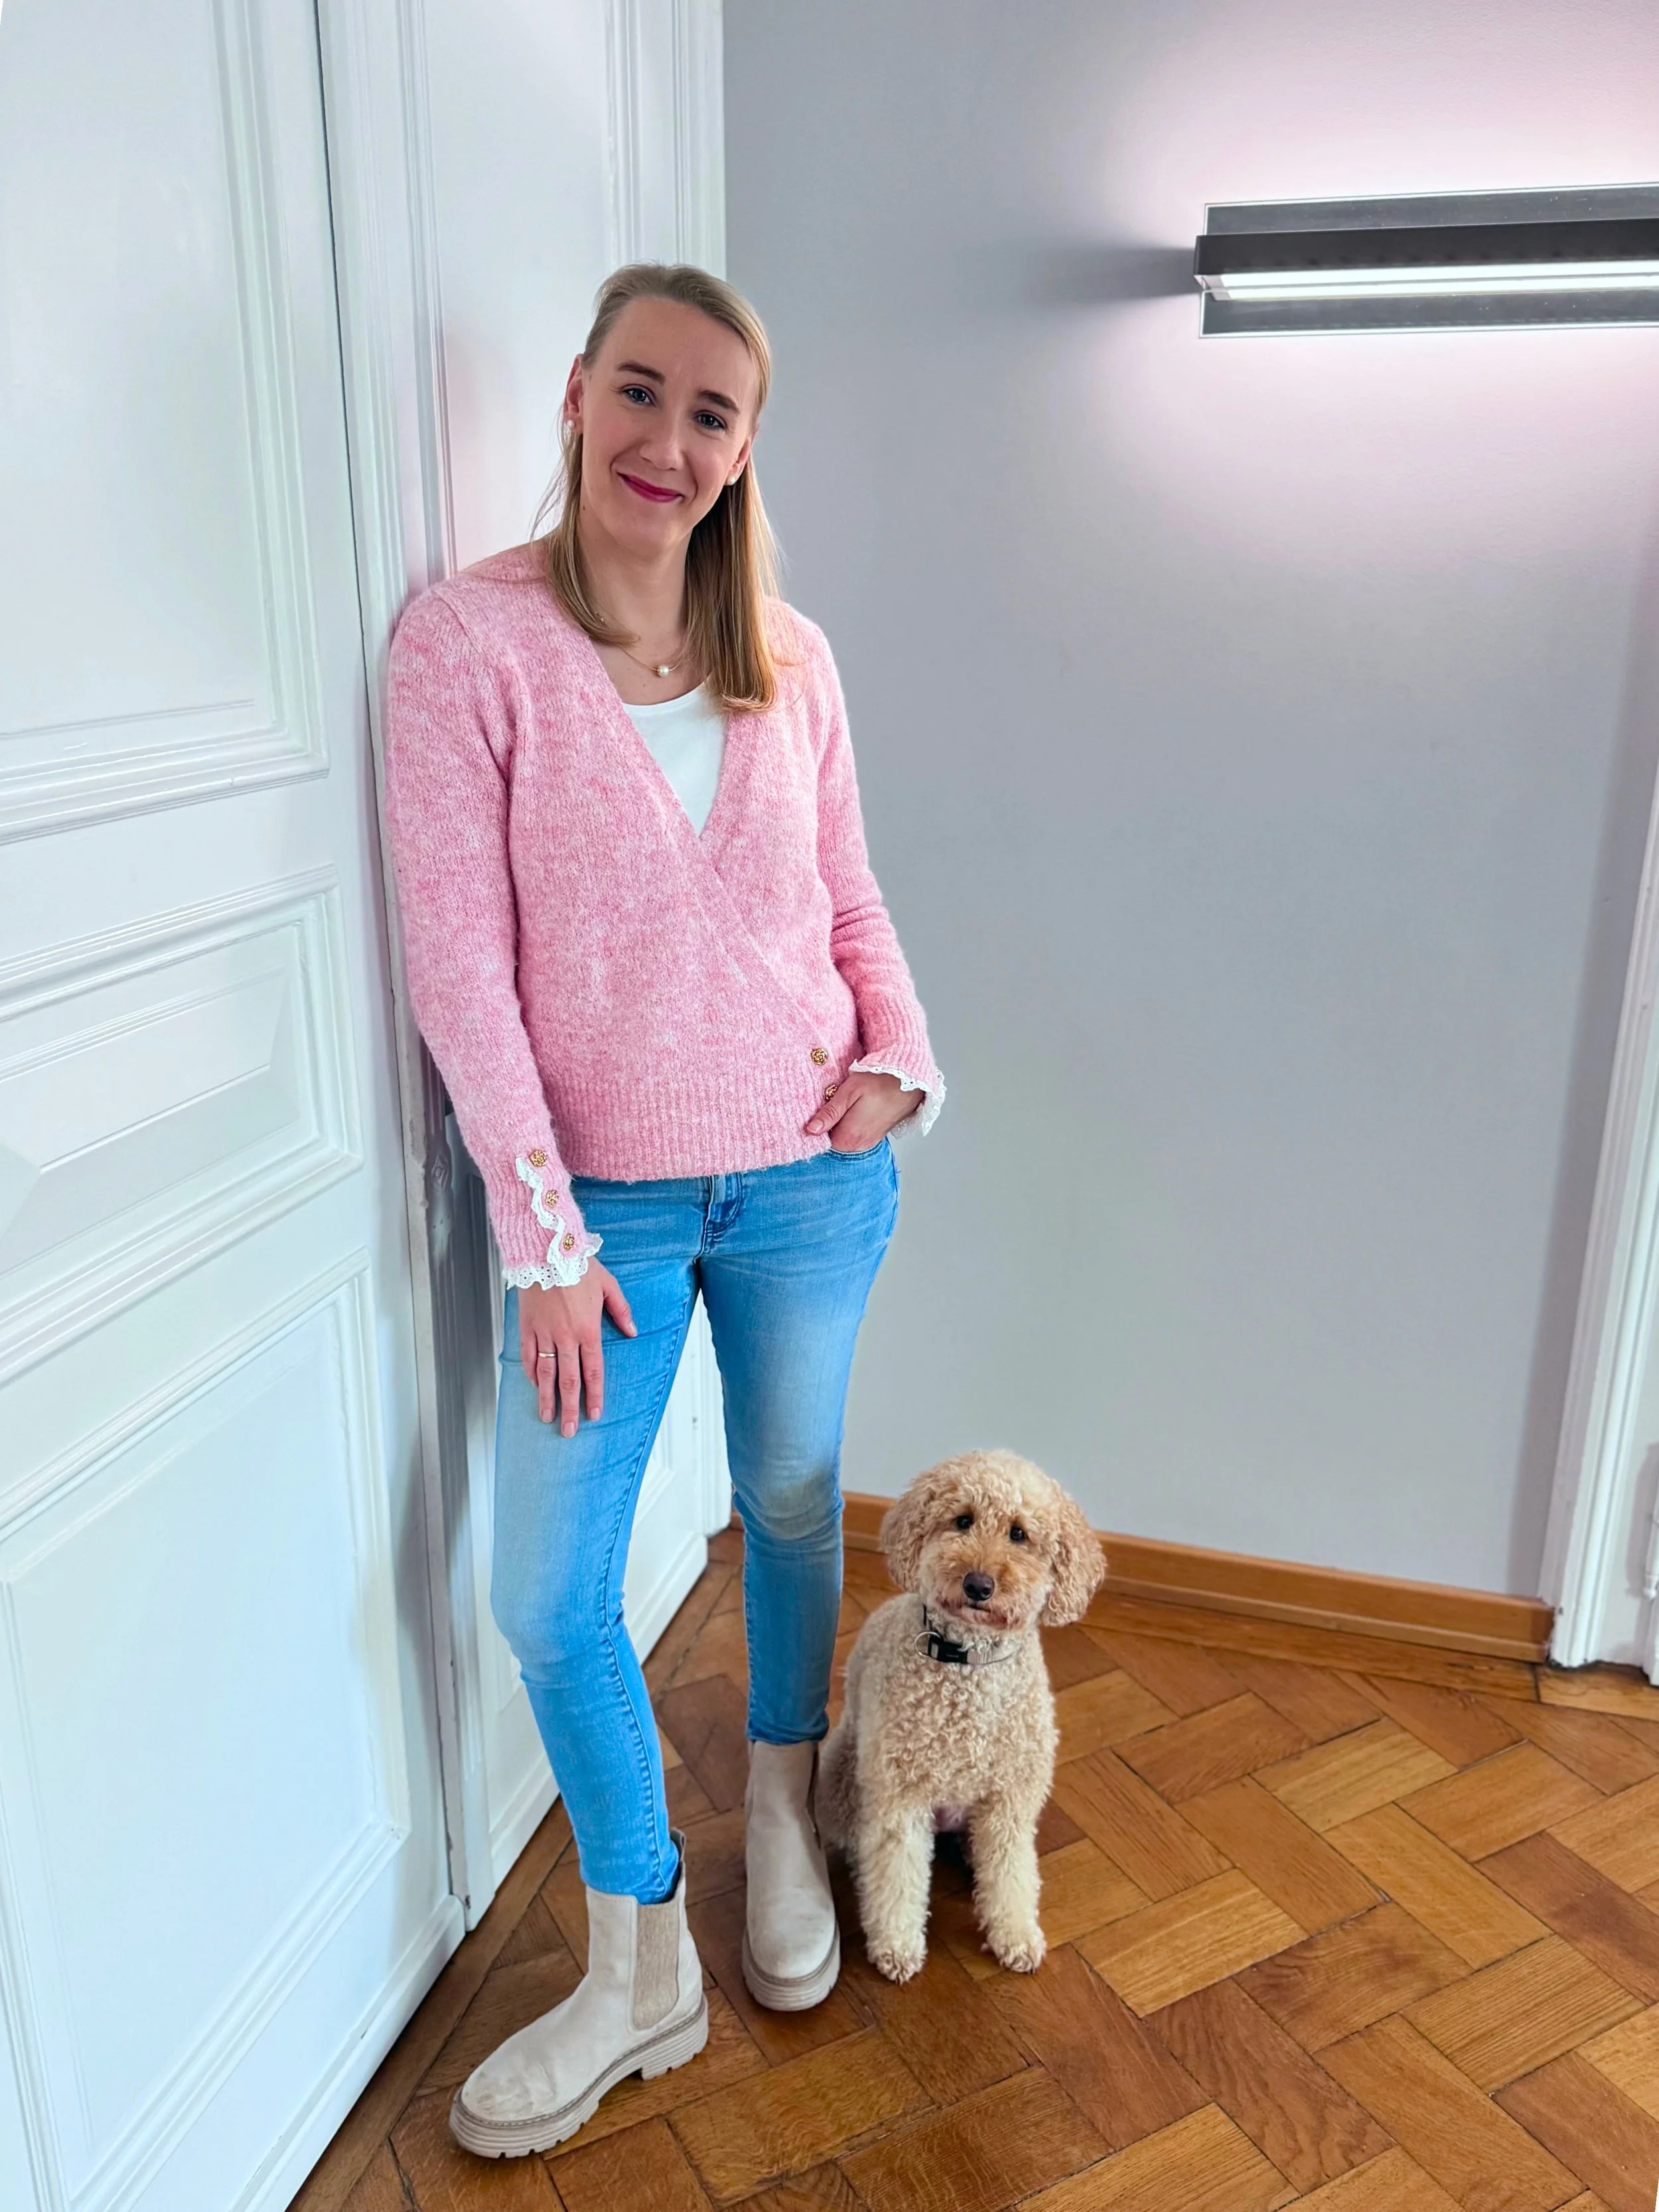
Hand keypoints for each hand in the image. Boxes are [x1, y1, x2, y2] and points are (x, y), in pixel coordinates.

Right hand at [519, 1266, 635, 1434]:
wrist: (545, 1249)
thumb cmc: (579, 1265)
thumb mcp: (608, 1285)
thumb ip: (621, 1311)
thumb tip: (632, 1332)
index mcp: (588, 1329)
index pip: (592, 1370)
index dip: (593, 1395)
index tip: (593, 1415)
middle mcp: (565, 1336)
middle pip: (568, 1380)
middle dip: (569, 1408)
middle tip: (568, 1431)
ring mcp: (543, 1333)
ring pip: (545, 1373)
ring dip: (547, 1398)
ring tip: (546, 1418)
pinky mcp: (527, 1326)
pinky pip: (527, 1356)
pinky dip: (531, 1374)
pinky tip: (535, 1387)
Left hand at [804, 1068, 921, 1150]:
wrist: (909, 1079)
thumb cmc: (879, 1080)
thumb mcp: (849, 1092)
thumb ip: (830, 1113)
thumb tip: (811, 1130)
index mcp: (849, 1137)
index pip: (821, 1139)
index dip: (818, 1123)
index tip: (820, 1107)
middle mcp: (859, 1145)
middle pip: (832, 1138)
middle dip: (829, 1122)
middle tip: (834, 1100)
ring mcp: (869, 1142)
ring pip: (844, 1136)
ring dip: (842, 1122)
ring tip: (849, 1102)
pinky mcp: (875, 1136)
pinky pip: (856, 1133)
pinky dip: (852, 1122)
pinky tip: (857, 1107)